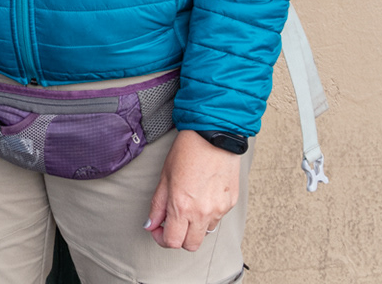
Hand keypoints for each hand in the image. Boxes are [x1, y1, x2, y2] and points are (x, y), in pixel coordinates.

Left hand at [145, 131, 241, 250]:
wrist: (213, 136)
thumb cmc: (187, 152)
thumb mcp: (164, 177)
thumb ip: (157, 205)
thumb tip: (150, 224)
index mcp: (182, 206)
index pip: (172, 242)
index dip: (161, 238)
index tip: (158, 229)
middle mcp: (202, 213)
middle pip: (190, 245)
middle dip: (178, 238)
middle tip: (171, 223)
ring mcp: (219, 210)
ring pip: (205, 233)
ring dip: (194, 227)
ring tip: (188, 206)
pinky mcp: (231, 204)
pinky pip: (217, 219)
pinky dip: (208, 215)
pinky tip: (202, 197)